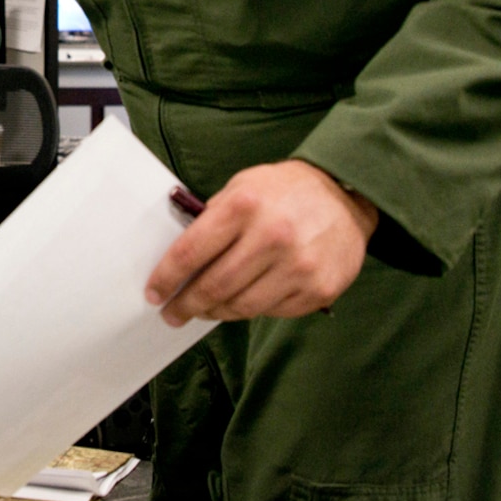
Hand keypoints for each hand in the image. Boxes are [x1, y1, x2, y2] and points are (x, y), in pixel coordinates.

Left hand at [145, 160, 378, 325]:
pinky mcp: (318, 289)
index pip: (192, 252)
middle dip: (186, 305)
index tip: (154, 293)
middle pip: (214, 287)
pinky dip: (252, 310)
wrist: (346, 196)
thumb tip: (179, 259)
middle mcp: (272, 236)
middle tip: (172, 313)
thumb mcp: (243, 186)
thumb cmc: (285, 191)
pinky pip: (272, 311)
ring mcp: (298, 266)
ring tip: (204, 310)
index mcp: (245, 206)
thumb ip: (213, 218)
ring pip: (241, 306)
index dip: (166, 277)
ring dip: (215, 312)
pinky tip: (243, 301)